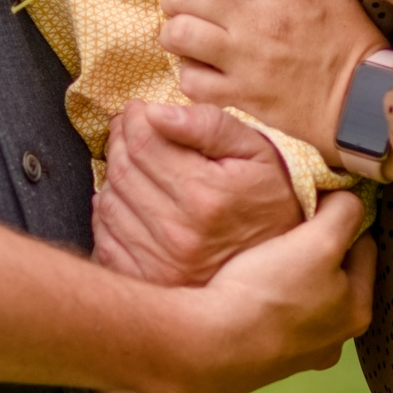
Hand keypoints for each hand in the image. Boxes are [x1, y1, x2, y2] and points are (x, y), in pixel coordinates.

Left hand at [93, 101, 300, 286]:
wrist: (286, 261)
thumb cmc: (269, 195)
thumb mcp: (253, 148)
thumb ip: (206, 124)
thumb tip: (156, 112)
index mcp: (204, 194)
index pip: (141, 142)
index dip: (135, 117)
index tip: (142, 111)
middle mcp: (180, 233)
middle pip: (122, 170)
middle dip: (121, 141)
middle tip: (136, 132)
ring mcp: (163, 263)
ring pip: (109, 202)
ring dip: (115, 178)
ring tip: (140, 168)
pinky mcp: (151, 281)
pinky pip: (106, 239)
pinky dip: (110, 216)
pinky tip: (134, 204)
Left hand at [160, 0, 389, 154]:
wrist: (360, 99)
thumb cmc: (346, 37)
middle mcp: (255, 22)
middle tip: (186, 3)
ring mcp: (244, 62)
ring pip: (177, 35)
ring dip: (176, 32)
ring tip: (189, 35)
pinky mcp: (240, 96)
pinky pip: (190, 81)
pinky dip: (190, 73)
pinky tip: (204, 69)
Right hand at [160, 191, 375, 392]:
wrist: (213, 344)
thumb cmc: (271, 292)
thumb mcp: (319, 241)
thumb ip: (344, 212)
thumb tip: (350, 198)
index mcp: (357, 310)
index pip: (365, 247)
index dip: (344, 218)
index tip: (319, 201)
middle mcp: (335, 338)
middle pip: (335, 274)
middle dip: (319, 248)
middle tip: (292, 226)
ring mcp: (300, 352)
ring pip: (306, 295)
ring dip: (294, 273)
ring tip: (268, 254)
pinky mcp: (267, 356)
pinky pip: (277, 314)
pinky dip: (270, 297)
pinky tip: (252, 286)